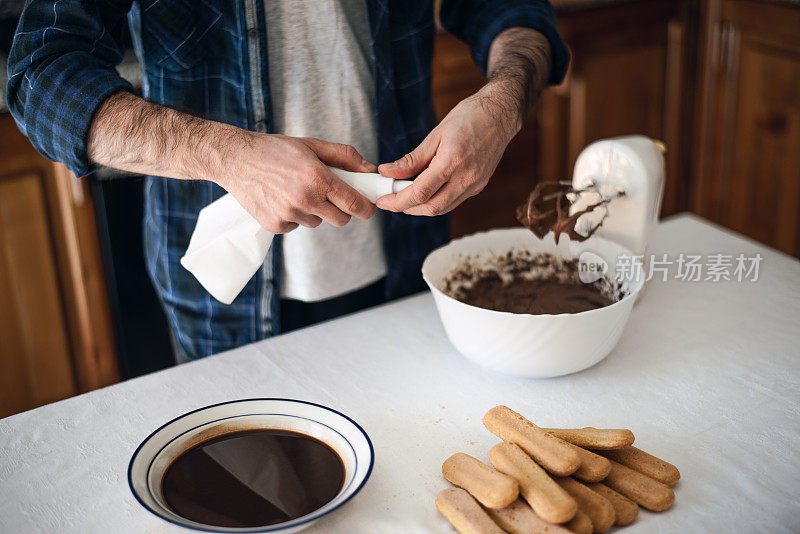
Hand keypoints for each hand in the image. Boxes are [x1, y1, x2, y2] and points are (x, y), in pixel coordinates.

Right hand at [216, 133, 376, 232]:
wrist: (236, 159)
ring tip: (297, 190)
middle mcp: (305, 199)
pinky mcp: (275, 225)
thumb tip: (369, 169)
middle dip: (341, 209)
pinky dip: (294, 216)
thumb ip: (344, 156)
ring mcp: (289, 214)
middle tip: (331, 195)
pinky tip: (282, 198)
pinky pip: (297, 226)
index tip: (368, 207)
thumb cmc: (276, 150)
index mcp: (318, 178)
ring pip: (317, 222)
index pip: (354, 204)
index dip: (366, 208)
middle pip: (341, 220)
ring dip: (315, 211)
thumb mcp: (312, 145)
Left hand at [376, 82, 520, 215]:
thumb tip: (388, 172)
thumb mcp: (435, 135)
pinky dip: (437, 200)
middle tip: (391, 201)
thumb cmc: (470, 117)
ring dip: (422, 207)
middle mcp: (467, 177)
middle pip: (432, 208)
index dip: (398, 202)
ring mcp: (476, 184)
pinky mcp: (479, 185)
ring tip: (405, 195)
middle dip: (407, 208)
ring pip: (443, 208)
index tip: (383, 201)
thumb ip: (412, 159)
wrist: (501, 114)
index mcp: (453, 161)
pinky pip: (454, 200)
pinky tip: (426, 189)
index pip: (421, 192)